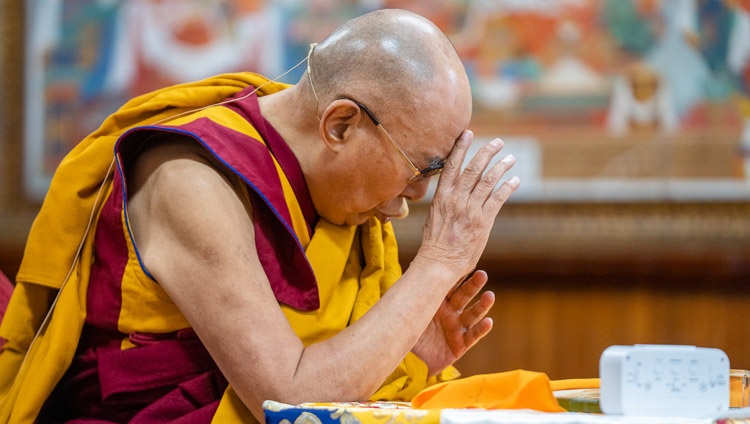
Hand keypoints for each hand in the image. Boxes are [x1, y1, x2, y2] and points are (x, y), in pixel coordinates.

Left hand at [411, 270, 494, 375]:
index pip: (450, 285)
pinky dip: (481, 329)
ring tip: (490, 296)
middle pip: (464, 296)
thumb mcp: (407, 312)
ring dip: (482, 305)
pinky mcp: (460, 345)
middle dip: (473, 285)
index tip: (466, 263)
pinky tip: (489, 321)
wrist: (405, 362)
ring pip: (472, 314)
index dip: (458, 275)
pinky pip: (473, 335)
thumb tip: (409, 270)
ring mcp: (456, 328)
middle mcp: (449, 312)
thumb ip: (412, 294)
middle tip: (482, 275)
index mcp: (436, 301)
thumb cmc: (404, 333)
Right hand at [417, 130, 519, 279]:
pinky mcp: (482, 222)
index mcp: (442, 196)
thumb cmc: (435, 242)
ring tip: (510, 158)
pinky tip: (515, 180)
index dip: (460, 148)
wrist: (438, 263)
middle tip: (498, 142)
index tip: (468, 133)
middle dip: (486, 152)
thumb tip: (455, 185)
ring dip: (501, 167)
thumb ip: (446, 199)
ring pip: (488, 181)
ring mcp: (470, 210)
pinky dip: (508, 187)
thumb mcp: (435, 215)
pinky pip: (498, 199)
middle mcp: (456, 200)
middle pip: (473, 169)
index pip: (451, 166)